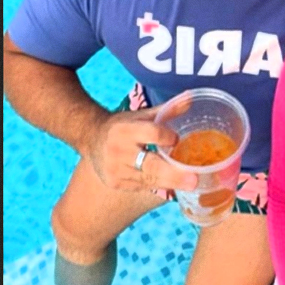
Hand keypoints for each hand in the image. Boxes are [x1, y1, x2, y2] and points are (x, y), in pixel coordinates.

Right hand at [84, 105, 198, 193]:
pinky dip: (158, 185)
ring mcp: (115, 170)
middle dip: (174, 175)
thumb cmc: (122, 125)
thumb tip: (191, 98)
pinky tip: (172, 185)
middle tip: (194, 181)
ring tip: (191, 185)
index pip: (152, 133)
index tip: (177, 139)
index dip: (167, 137)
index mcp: (125, 129)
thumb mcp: (141, 115)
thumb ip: (166, 110)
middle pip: (151, 165)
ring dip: (171, 183)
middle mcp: (118, 151)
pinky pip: (142, 186)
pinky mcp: (115, 183)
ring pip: (149, 179)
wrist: (90, 138)